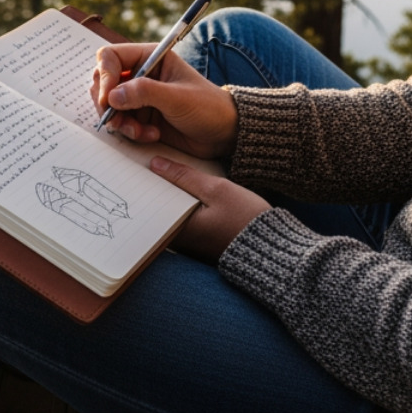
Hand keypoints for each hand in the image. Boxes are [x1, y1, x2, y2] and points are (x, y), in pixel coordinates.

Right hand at [90, 44, 236, 159]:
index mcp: (150, 57)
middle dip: (107, 103)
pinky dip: (130, 132)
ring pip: (109, 105)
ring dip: (120, 122)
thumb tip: (112, 96)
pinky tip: (151, 135)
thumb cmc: (207, 107)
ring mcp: (138, 97)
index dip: (105, 76)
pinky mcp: (140, 116)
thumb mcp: (178, 97)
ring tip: (140, 132)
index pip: (111, 57)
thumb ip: (144, 92)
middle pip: (103, 81)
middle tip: (116, 120)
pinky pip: (120, 123)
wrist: (223, 134)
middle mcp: (140, 74)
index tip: (108, 98)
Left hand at [150, 156, 270, 261]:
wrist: (273, 249)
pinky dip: (181, 204)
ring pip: (170, 213)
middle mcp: (179, 241)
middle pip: (158, 209)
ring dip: (169, 195)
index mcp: (179, 230)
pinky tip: (185, 187)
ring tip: (165, 170)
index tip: (139, 165)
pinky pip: (182, 219)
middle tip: (151, 163)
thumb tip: (156, 164)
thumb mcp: (217, 190)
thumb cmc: (247, 220)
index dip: (145, 183)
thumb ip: (185, 176)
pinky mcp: (200, 242)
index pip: (151, 204)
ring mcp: (189, 244)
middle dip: (155, 187)